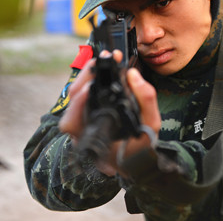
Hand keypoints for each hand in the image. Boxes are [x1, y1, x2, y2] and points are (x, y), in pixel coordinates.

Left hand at [59, 50, 160, 175]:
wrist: (138, 163)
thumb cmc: (142, 147)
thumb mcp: (151, 126)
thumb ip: (145, 100)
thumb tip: (132, 74)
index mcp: (94, 142)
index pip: (73, 122)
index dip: (78, 101)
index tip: (92, 84)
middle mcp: (81, 135)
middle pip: (71, 102)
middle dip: (85, 77)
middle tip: (103, 59)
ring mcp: (81, 125)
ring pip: (74, 98)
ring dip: (87, 76)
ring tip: (103, 61)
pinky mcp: (85, 116)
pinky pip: (81, 97)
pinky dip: (89, 82)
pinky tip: (100, 72)